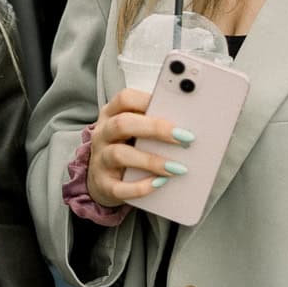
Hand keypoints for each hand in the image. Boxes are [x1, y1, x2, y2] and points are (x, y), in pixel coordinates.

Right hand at [85, 88, 192, 208]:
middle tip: (184, 137)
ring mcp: (100, 159)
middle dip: (155, 129)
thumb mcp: (135, 131)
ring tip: (177, 168)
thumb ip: (154, 124)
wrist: (103, 180)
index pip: (125, 99)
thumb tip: (187, 126)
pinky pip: (119, 187)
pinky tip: (160, 183)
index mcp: (112, 115)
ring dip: (151, 160)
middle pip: (122, 124)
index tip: (176, 108)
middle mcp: (103, 134)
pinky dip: (140, 187)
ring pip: (120, 154)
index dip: (148, 101)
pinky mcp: (104, 184)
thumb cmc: (127, 148)